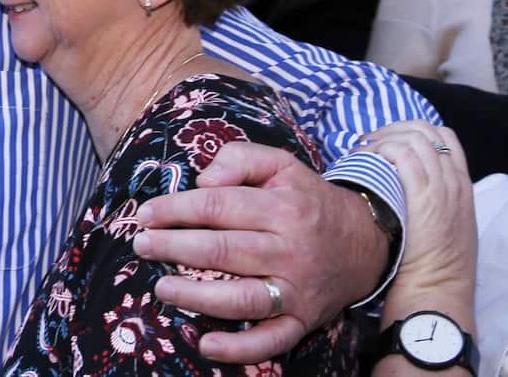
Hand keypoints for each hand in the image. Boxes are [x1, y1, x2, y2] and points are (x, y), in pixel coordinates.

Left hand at [133, 141, 385, 362]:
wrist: (365, 242)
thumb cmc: (306, 200)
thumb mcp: (281, 164)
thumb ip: (240, 159)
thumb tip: (203, 180)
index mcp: (282, 208)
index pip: (218, 206)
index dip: (176, 210)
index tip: (145, 214)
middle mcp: (290, 251)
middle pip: (223, 251)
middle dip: (174, 248)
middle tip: (142, 246)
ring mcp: (296, 290)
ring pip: (242, 298)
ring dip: (196, 296)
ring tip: (161, 288)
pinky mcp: (302, 320)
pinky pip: (271, 341)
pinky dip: (239, 348)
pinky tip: (205, 344)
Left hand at [362, 122, 475, 319]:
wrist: (438, 287)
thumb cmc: (431, 263)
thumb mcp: (443, 224)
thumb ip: (430, 198)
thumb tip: (397, 180)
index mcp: (462, 186)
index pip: (444, 137)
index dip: (411, 131)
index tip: (386, 141)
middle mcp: (454, 181)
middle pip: (427, 130)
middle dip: (393, 129)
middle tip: (368, 142)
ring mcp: (442, 186)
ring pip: (413, 137)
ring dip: (382, 138)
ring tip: (361, 152)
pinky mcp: (424, 194)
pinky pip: (401, 153)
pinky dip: (379, 150)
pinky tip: (363, 161)